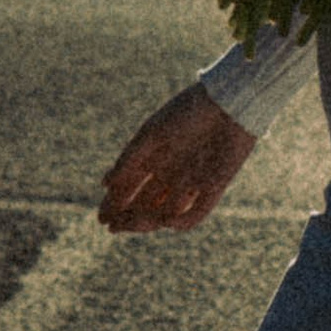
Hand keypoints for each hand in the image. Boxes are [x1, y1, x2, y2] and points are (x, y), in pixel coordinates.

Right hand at [97, 83, 255, 233]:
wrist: (228, 103)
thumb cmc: (187, 112)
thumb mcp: (152, 133)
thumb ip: (130, 158)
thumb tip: (105, 185)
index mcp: (153, 159)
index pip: (129, 189)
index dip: (114, 205)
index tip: (102, 219)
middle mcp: (170, 175)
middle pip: (144, 206)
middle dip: (127, 219)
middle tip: (113, 227)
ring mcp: (190, 184)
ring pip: (165, 214)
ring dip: (147, 221)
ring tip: (134, 221)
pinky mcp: (213, 189)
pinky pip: (195, 214)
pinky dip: (181, 221)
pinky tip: (166, 221)